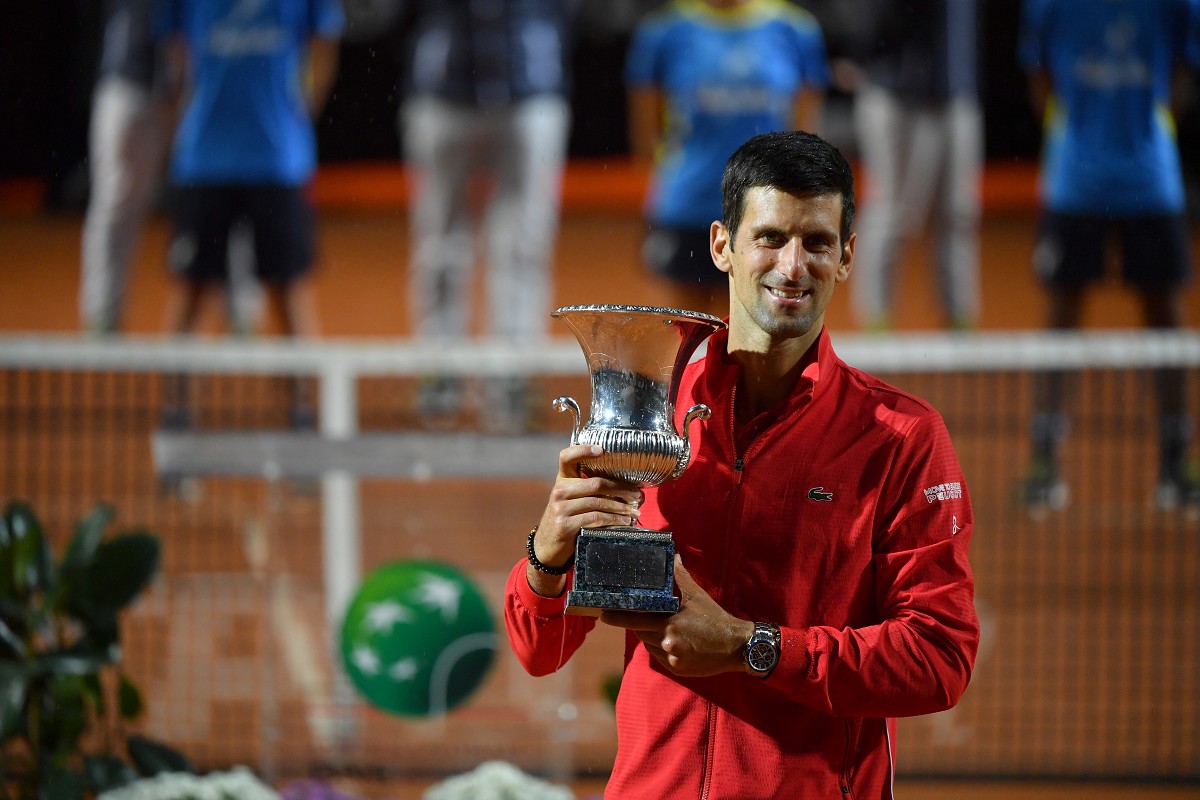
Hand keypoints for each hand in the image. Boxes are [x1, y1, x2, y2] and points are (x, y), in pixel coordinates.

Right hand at [526, 444, 642, 595]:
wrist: (547, 546)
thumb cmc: (567, 518)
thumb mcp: (571, 499)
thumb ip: (589, 490)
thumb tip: (627, 488)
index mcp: (562, 479)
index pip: (567, 457)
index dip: (583, 450)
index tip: (602, 450)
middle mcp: (560, 490)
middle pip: (596, 483)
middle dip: (622, 489)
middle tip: (638, 495)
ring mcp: (561, 508)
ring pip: (599, 502)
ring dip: (622, 507)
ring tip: (636, 511)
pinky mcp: (565, 525)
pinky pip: (596, 518)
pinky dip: (613, 520)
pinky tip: (624, 521)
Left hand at [600, 556, 753, 676]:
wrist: (736, 646)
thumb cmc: (715, 618)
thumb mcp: (697, 595)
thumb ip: (681, 576)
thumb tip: (674, 557)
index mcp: (670, 622)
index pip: (635, 619)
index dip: (618, 617)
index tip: (603, 614)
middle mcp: (667, 641)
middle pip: (640, 632)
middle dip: (633, 624)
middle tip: (622, 617)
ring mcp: (671, 657)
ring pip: (649, 645)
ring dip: (649, 636)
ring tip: (658, 627)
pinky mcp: (676, 669)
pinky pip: (659, 657)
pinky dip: (659, 648)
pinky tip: (669, 640)